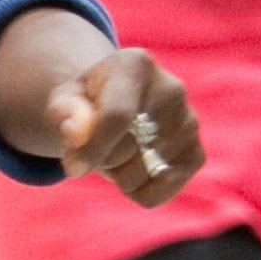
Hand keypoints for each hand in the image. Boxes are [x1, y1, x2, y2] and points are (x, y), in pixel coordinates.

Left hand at [40, 46, 203, 206]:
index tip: (73, 169)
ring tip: (117, 150)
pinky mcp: (197, 154)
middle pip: (124, 151)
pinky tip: (134, 166)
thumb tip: (75, 131)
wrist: (121, 105)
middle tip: (96, 144)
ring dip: (116, 175)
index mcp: (135, 65)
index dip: (93, 147)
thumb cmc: (88, 103)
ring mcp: (189, 123)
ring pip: (139, 176)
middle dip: (99, 159)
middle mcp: (171, 90)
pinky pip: (157, 193)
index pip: (117, 116)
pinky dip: (136, 191)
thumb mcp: (65, 100)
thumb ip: (63, 112)